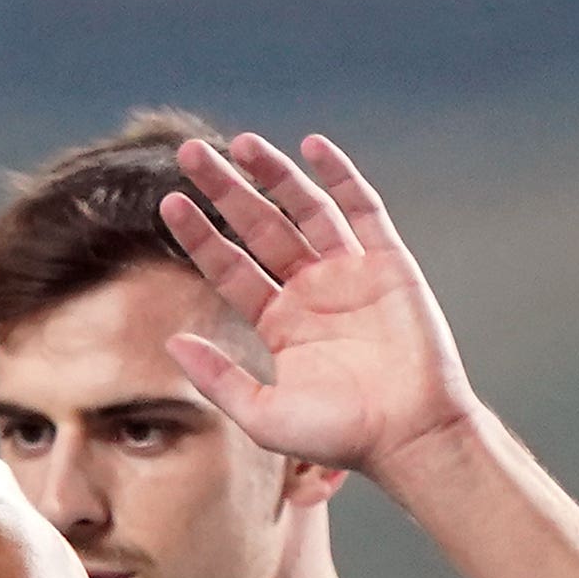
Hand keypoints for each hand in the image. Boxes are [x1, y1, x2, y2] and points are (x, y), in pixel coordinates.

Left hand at [156, 131, 481, 484]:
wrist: (409, 435)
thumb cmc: (339, 435)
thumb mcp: (262, 415)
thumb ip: (216, 378)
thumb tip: (171, 341)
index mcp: (277, 321)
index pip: (228, 266)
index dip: (200, 234)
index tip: (169, 202)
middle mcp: (308, 290)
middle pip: (259, 226)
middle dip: (226, 190)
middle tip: (191, 152)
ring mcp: (348, 272)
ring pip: (304, 209)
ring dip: (275, 174)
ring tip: (242, 142)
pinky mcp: (388, 263)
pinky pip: (361, 209)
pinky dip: (340, 176)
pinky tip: (312, 146)